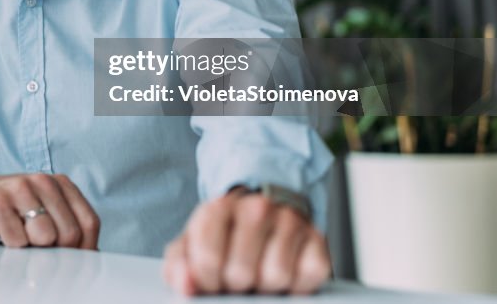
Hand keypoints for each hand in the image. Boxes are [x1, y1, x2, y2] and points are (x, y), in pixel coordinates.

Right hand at [0, 173, 99, 249]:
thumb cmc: (15, 211)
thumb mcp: (47, 213)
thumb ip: (68, 228)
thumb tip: (89, 258)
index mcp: (60, 183)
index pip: (89, 223)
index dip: (85, 249)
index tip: (72, 260)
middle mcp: (42, 180)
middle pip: (69, 234)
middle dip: (56, 251)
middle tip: (38, 249)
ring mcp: (19, 189)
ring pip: (45, 237)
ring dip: (32, 248)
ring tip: (21, 238)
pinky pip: (17, 242)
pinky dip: (12, 247)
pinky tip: (3, 235)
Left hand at [162, 188, 329, 294]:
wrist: (262, 208)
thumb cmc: (223, 233)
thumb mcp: (191, 244)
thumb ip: (178, 266)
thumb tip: (185, 286)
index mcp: (219, 208)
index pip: (208, 260)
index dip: (207, 283)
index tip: (211, 281)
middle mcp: (256, 208)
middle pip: (241, 273)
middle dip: (235, 286)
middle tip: (235, 279)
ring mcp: (289, 221)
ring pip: (276, 277)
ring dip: (266, 287)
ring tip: (258, 275)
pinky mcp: (317, 238)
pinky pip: (310, 276)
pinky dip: (297, 285)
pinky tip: (284, 273)